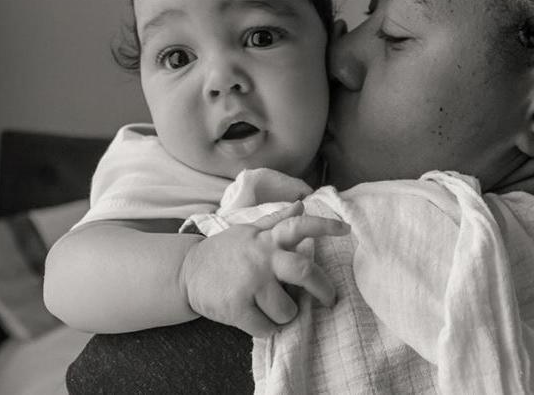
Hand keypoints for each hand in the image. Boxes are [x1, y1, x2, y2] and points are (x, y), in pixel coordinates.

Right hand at [180, 201, 349, 336]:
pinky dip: (268, 329)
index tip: (347, 229)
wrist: (186, 272)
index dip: (326, 227)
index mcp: (268, 239)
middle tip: (330, 299)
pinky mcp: (236, 307)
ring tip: (275, 309)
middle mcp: (262, 258)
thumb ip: (276, 221)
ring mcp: (249, 283)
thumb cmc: (225, 252)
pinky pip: (267, 328)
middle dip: (324, 289)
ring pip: (288, 310)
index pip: (301, 226)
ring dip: (287, 314)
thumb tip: (301, 204)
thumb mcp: (249, 232)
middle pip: (305, 272)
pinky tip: (258, 319)